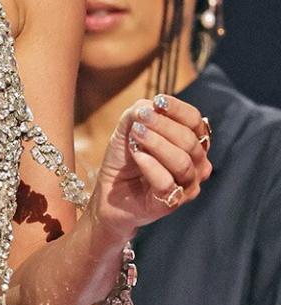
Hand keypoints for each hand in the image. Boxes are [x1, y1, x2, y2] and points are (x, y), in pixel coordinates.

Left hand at [88, 93, 210, 240]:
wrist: (108, 192)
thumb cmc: (124, 160)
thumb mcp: (128, 129)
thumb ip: (140, 113)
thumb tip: (151, 106)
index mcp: (192, 143)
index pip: (194, 121)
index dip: (178, 109)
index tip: (158, 101)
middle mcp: (196, 165)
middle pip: (189, 140)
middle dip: (163, 125)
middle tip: (139, 119)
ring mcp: (186, 186)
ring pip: (182, 161)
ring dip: (157, 144)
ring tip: (136, 135)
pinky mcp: (171, 203)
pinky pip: (167, 182)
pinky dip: (151, 166)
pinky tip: (138, 156)